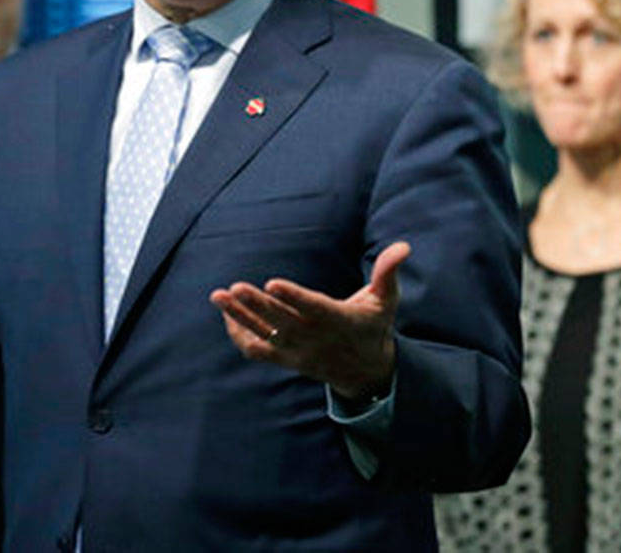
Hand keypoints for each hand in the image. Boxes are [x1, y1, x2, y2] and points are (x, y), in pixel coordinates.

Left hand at [209, 241, 409, 401]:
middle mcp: (315, 338)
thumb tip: (403, 246)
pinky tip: (227, 314)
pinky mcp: (285, 359)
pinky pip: (257, 351)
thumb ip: (388, 272)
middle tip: (234, 287)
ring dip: (239, 317)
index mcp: (339, 321)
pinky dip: (239, 334)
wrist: (366, 373)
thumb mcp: (386, 301)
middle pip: (281, 322)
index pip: (313, 308)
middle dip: (256, 305)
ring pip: (263, 336)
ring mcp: (297, 352)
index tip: (272, 282)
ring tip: (218, 296)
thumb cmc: (374, 326)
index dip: (293, 297)